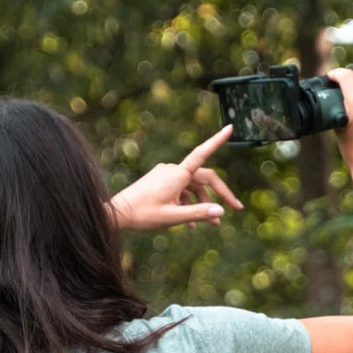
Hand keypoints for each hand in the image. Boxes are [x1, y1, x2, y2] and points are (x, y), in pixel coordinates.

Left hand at [109, 125, 242, 229]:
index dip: (217, 141)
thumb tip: (221, 212)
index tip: (230, 128)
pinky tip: (191, 223)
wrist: (117, 214)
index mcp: (177, 174)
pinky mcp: (160, 181)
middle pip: (204, 178)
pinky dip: (189, 203)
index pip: (202, 153)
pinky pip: (181, 190)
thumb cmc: (142, 215)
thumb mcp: (172, 217)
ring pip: (193, 186)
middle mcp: (173, 170)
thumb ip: (198, 214)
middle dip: (220, 193)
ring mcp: (166, 175)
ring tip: (212, 224)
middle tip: (236, 208)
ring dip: (204, 202)